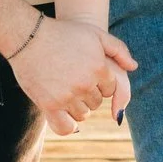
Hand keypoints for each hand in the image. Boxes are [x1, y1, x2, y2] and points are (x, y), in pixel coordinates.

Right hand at [6, 16, 137, 135]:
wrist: (29, 37)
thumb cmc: (63, 34)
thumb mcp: (95, 34)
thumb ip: (118, 49)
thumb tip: (134, 67)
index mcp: (99, 68)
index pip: (110, 89)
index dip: (99, 81)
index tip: (86, 72)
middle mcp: (85, 84)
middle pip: (96, 103)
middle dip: (88, 93)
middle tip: (73, 79)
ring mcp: (67, 96)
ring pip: (82, 114)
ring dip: (76, 106)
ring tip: (65, 90)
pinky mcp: (50, 105)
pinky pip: (66, 127)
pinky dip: (69, 125)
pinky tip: (64, 115)